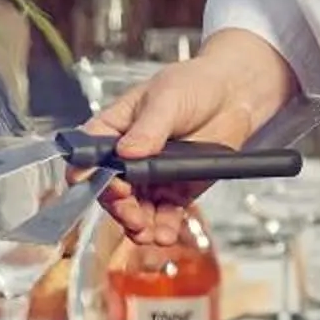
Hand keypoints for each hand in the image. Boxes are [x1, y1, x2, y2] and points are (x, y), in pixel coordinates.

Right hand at [84, 28, 296, 244]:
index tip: (95, 184)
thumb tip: (127, 152)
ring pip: (135, 209)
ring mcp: (151, 178)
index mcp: (114, 129)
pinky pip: (164, 216)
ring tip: (146, 232)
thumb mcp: (166, 99)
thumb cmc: (192, 85)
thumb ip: (148, 127)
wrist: (233, 96)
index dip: (86, 172)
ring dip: (137, 225)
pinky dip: (163, 229)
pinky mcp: (176, 192)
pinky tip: (164, 235)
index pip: (89, 154)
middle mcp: (127, 158)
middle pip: (110, 190)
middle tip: (130, 214)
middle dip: (118, 206)